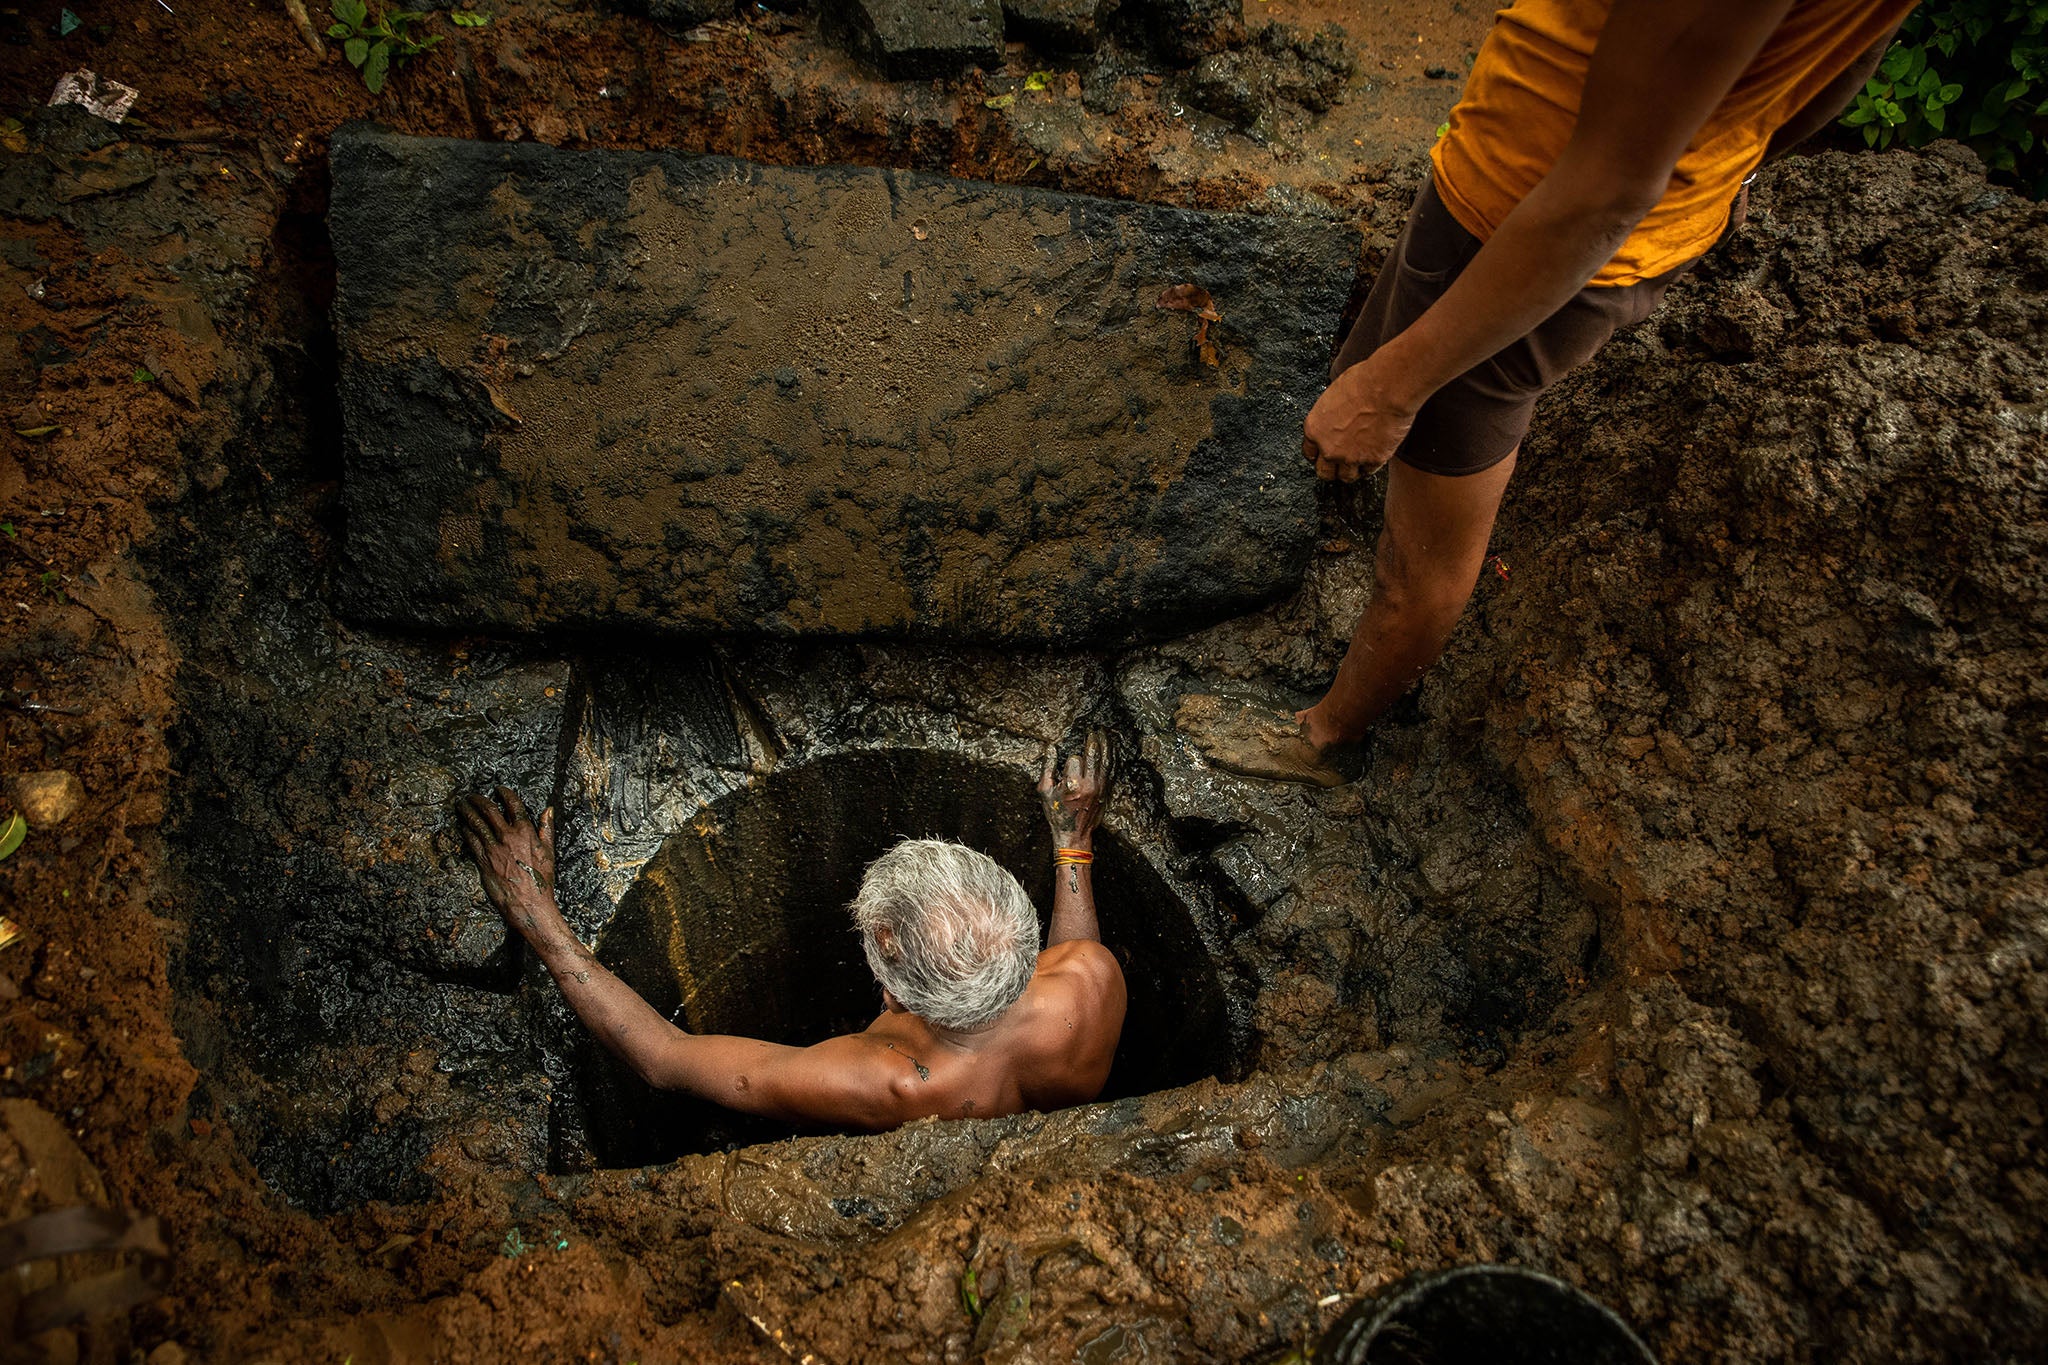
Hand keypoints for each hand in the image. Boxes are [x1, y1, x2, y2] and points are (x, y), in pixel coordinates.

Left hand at [458, 787, 557, 928]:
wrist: (529, 903)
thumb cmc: (541, 880)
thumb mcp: (549, 851)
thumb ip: (546, 828)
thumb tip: (548, 810)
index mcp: (525, 831)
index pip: (513, 804)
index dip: (504, 793)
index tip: (498, 789)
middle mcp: (507, 836)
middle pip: (489, 810)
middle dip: (478, 799)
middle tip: (472, 796)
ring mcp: (493, 848)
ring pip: (476, 823)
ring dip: (467, 812)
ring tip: (462, 805)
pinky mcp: (483, 860)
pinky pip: (471, 840)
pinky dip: (465, 830)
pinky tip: (463, 826)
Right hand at [1038, 730, 1113, 846]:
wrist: (1074, 834)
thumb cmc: (1057, 813)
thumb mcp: (1045, 791)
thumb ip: (1047, 768)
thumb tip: (1051, 748)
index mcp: (1072, 784)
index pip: (1075, 759)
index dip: (1071, 759)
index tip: (1067, 764)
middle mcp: (1089, 785)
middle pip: (1094, 755)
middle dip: (1093, 741)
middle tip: (1093, 730)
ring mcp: (1101, 788)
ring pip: (1106, 761)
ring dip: (1106, 745)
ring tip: (1104, 733)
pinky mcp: (1107, 792)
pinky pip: (1112, 771)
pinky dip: (1113, 758)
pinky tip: (1111, 749)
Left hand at [1303, 352, 1418, 482]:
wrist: (1387, 388)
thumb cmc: (1362, 382)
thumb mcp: (1333, 396)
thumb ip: (1330, 416)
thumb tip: (1335, 420)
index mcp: (1314, 429)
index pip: (1309, 453)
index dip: (1319, 453)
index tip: (1325, 453)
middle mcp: (1328, 448)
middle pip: (1324, 472)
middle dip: (1332, 468)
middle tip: (1341, 462)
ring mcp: (1350, 457)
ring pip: (1347, 477)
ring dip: (1352, 470)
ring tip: (1359, 461)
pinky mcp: (1373, 460)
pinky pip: (1369, 470)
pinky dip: (1372, 464)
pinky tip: (1375, 454)